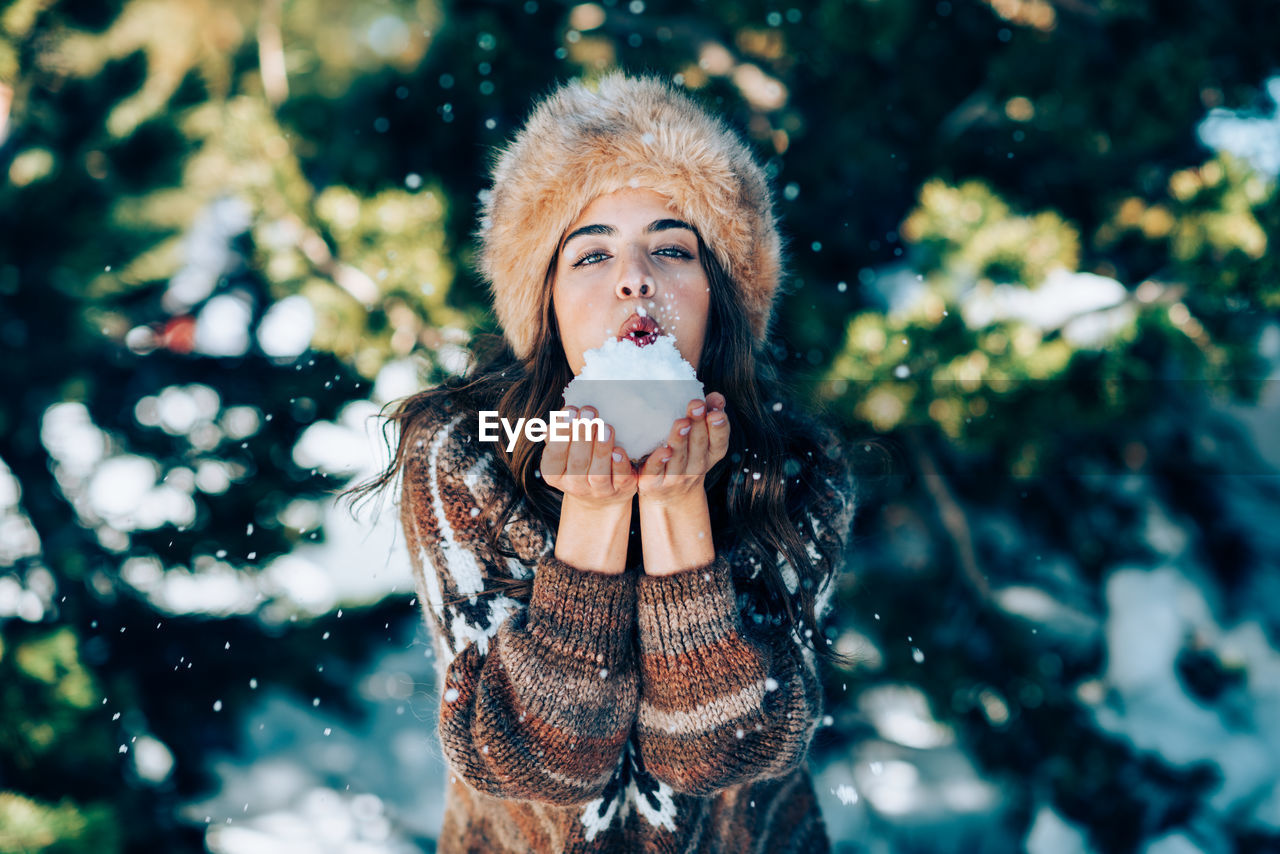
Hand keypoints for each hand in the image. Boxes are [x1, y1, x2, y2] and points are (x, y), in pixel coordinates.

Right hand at [540, 406, 636, 510]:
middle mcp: (574, 485)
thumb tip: (560, 414)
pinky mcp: (620, 490)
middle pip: (578, 462)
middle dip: (583, 435)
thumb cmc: (579, 460)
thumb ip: (559, 433)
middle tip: (590, 413)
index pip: (554, 455)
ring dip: (601, 449)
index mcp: (554, 474)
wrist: (600, 495)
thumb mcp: (564, 449)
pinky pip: (620, 480)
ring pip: (598, 473)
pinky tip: (620, 451)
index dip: (562, 432)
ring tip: (606, 428)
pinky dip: (620, 466)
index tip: (571, 409)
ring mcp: (598, 491)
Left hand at [637, 392, 729, 506]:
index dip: (719, 427)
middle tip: (696, 405)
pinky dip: (658, 461)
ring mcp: (675, 476)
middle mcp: (695, 467)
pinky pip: (655, 471)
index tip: (716, 412)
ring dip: (680, 440)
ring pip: (678, 458)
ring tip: (681, 422)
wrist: (670, 497)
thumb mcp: (702, 439)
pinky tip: (662, 450)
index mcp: (709, 455)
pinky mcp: (653, 482)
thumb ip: (708, 415)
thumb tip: (716, 396)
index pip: (719, 441)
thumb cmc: (686, 457)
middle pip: (698, 445)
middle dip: (698, 425)